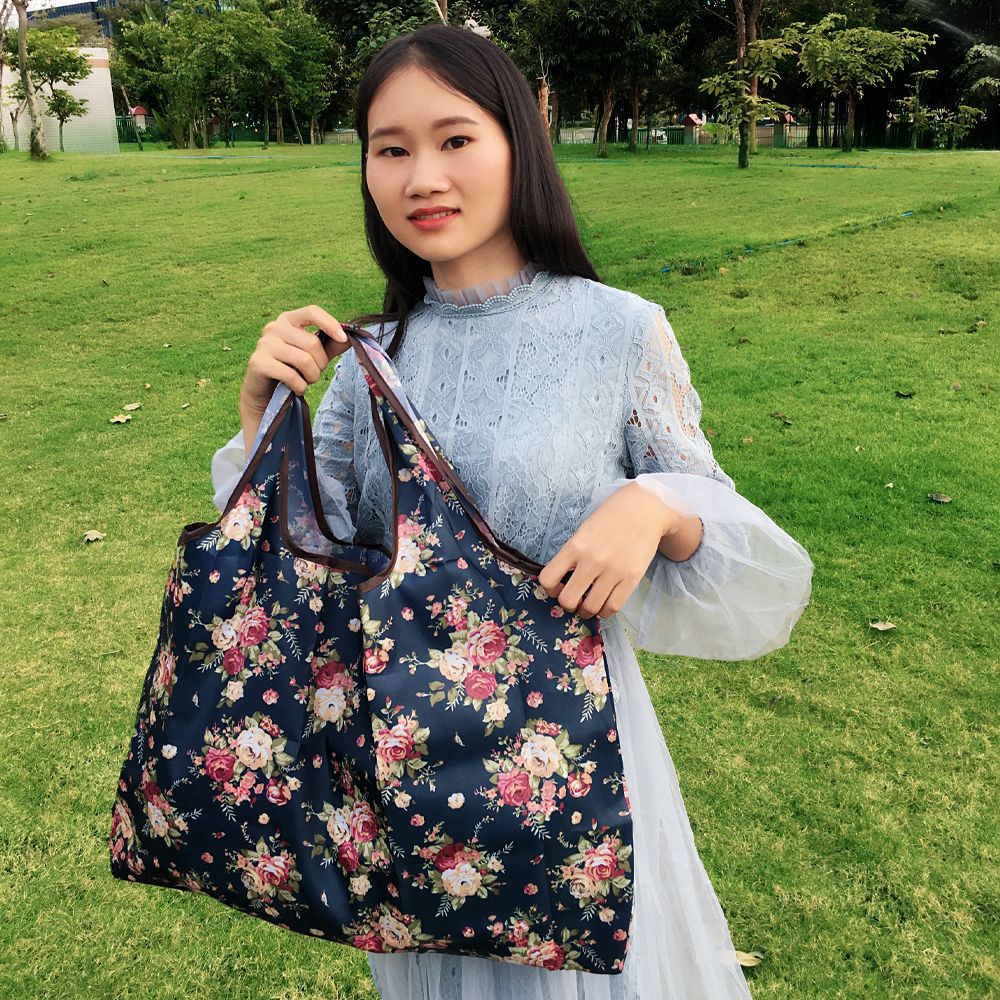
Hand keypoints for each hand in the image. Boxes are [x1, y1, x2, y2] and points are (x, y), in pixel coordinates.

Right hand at [240, 304, 351, 414]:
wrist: (266, 393)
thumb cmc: (292, 369)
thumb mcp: (314, 355)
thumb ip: (331, 344)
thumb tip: (352, 338)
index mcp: (288, 320)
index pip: (312, 311)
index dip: (330, 324)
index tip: (343, 339)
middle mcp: (274, 327)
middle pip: (312, 342)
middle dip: (321, 364)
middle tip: (314, 373)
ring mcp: (264, 344)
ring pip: (304, 360)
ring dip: (312, 377)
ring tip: (305, 380)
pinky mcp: (258, 363)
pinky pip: (292, 376)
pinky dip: (300, 387)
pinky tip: (296, 388)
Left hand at [538, 481, 681, 618]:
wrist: (644, 509)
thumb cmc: (610, 518)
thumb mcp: (583, 531)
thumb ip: (572, 554)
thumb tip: (562, 582)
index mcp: (574, 546)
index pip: (547, 579)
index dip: (550, 589)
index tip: (558, 587)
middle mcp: (591, 560)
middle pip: (568, 600)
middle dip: (569, 605)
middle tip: (575, 600)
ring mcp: (612, 570)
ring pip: (591, 608)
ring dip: (587, 611)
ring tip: (590, 604)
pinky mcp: (632, 578)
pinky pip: (613, 607)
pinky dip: (606, 611)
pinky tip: (605, 604)